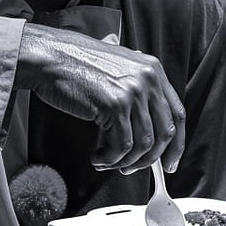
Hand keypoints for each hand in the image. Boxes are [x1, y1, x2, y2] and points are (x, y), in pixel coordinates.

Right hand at [16, 23, 185, 172]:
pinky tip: (97, 156)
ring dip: (125, 161)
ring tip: (107, 161)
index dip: (175, 144)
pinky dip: (110, 158)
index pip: (177, 114)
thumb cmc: (75, 63)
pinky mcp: (114, 105)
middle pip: (164, 133)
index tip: (168, 162)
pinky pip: (122, 146)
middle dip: (150, 159)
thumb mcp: (116, 66)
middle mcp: (148, 79)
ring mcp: (133, 92)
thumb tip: (145, 122)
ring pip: (143, 145)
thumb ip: (135, 86)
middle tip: (131, 168)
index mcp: (153, 70)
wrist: (49, 57)